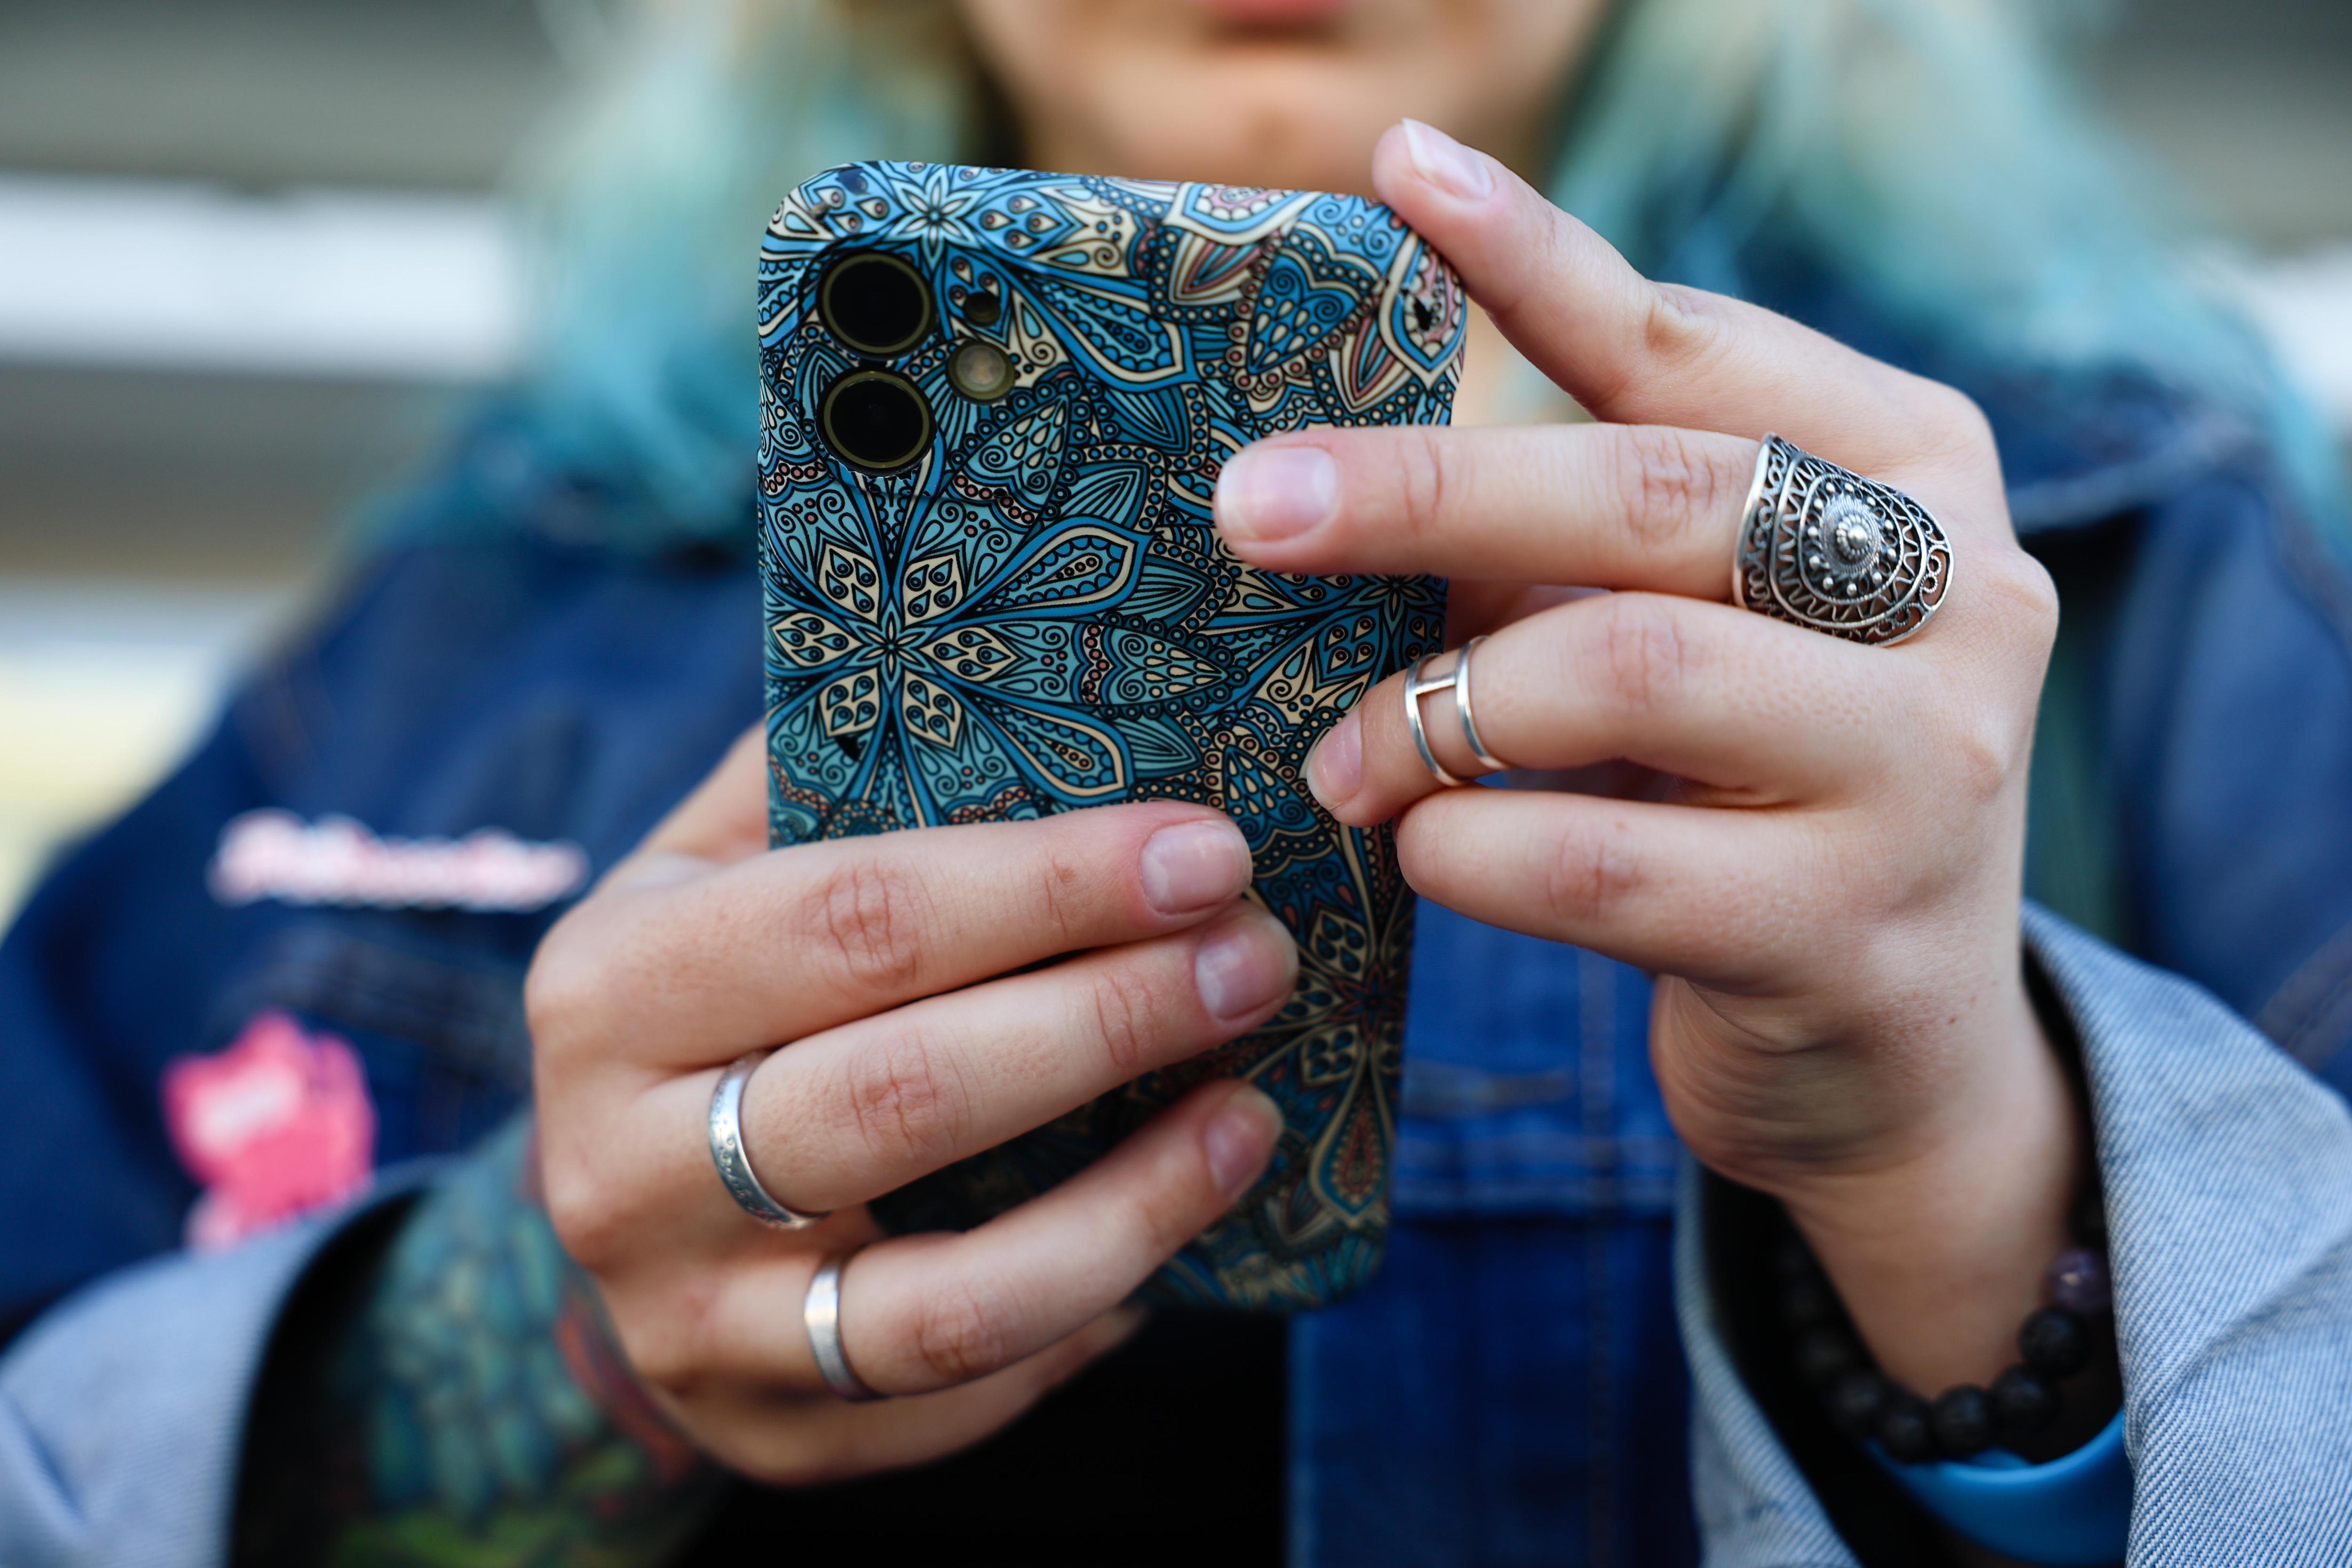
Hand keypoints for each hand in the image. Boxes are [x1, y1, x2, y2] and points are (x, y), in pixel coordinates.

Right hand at [527, 732, 1292, 1483]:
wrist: (610, 1208)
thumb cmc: (714, 995)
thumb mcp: (719, 867)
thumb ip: (832, 768)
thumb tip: (1023, 643)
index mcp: (616, 981)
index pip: (854, 921)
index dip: (1043, 886)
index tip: (1201, 849)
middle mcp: (618, 1162)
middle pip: (901, 1097)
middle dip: (1107, 1020)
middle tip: (1256, 959)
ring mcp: (691, 1321)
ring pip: (945, 1294)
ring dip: (1134, 1202)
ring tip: (1252, 1112)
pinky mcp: (774, 1433)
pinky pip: (961, 1389)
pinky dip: (1092, 1310)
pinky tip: (1185, 1227)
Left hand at [1213, 121, 2074, 1393]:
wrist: (1902, 1044)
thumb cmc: (1759, 796)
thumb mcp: (1707, 631)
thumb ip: (1591, 540)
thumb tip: (1356, 475)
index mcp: (1918, 474)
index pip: (1691, 346)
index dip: (1536, 261)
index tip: (1397, 172)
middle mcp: (1958, 596)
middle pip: (1648, 497)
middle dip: (1425, 491)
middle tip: (1251, 509)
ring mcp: (1926, 768)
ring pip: (1628, 674)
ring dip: (1437, 712)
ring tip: (1342, 761)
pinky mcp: (1852, 930)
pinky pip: (1607, 866)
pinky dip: (1474, 849)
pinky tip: (1426, 854)